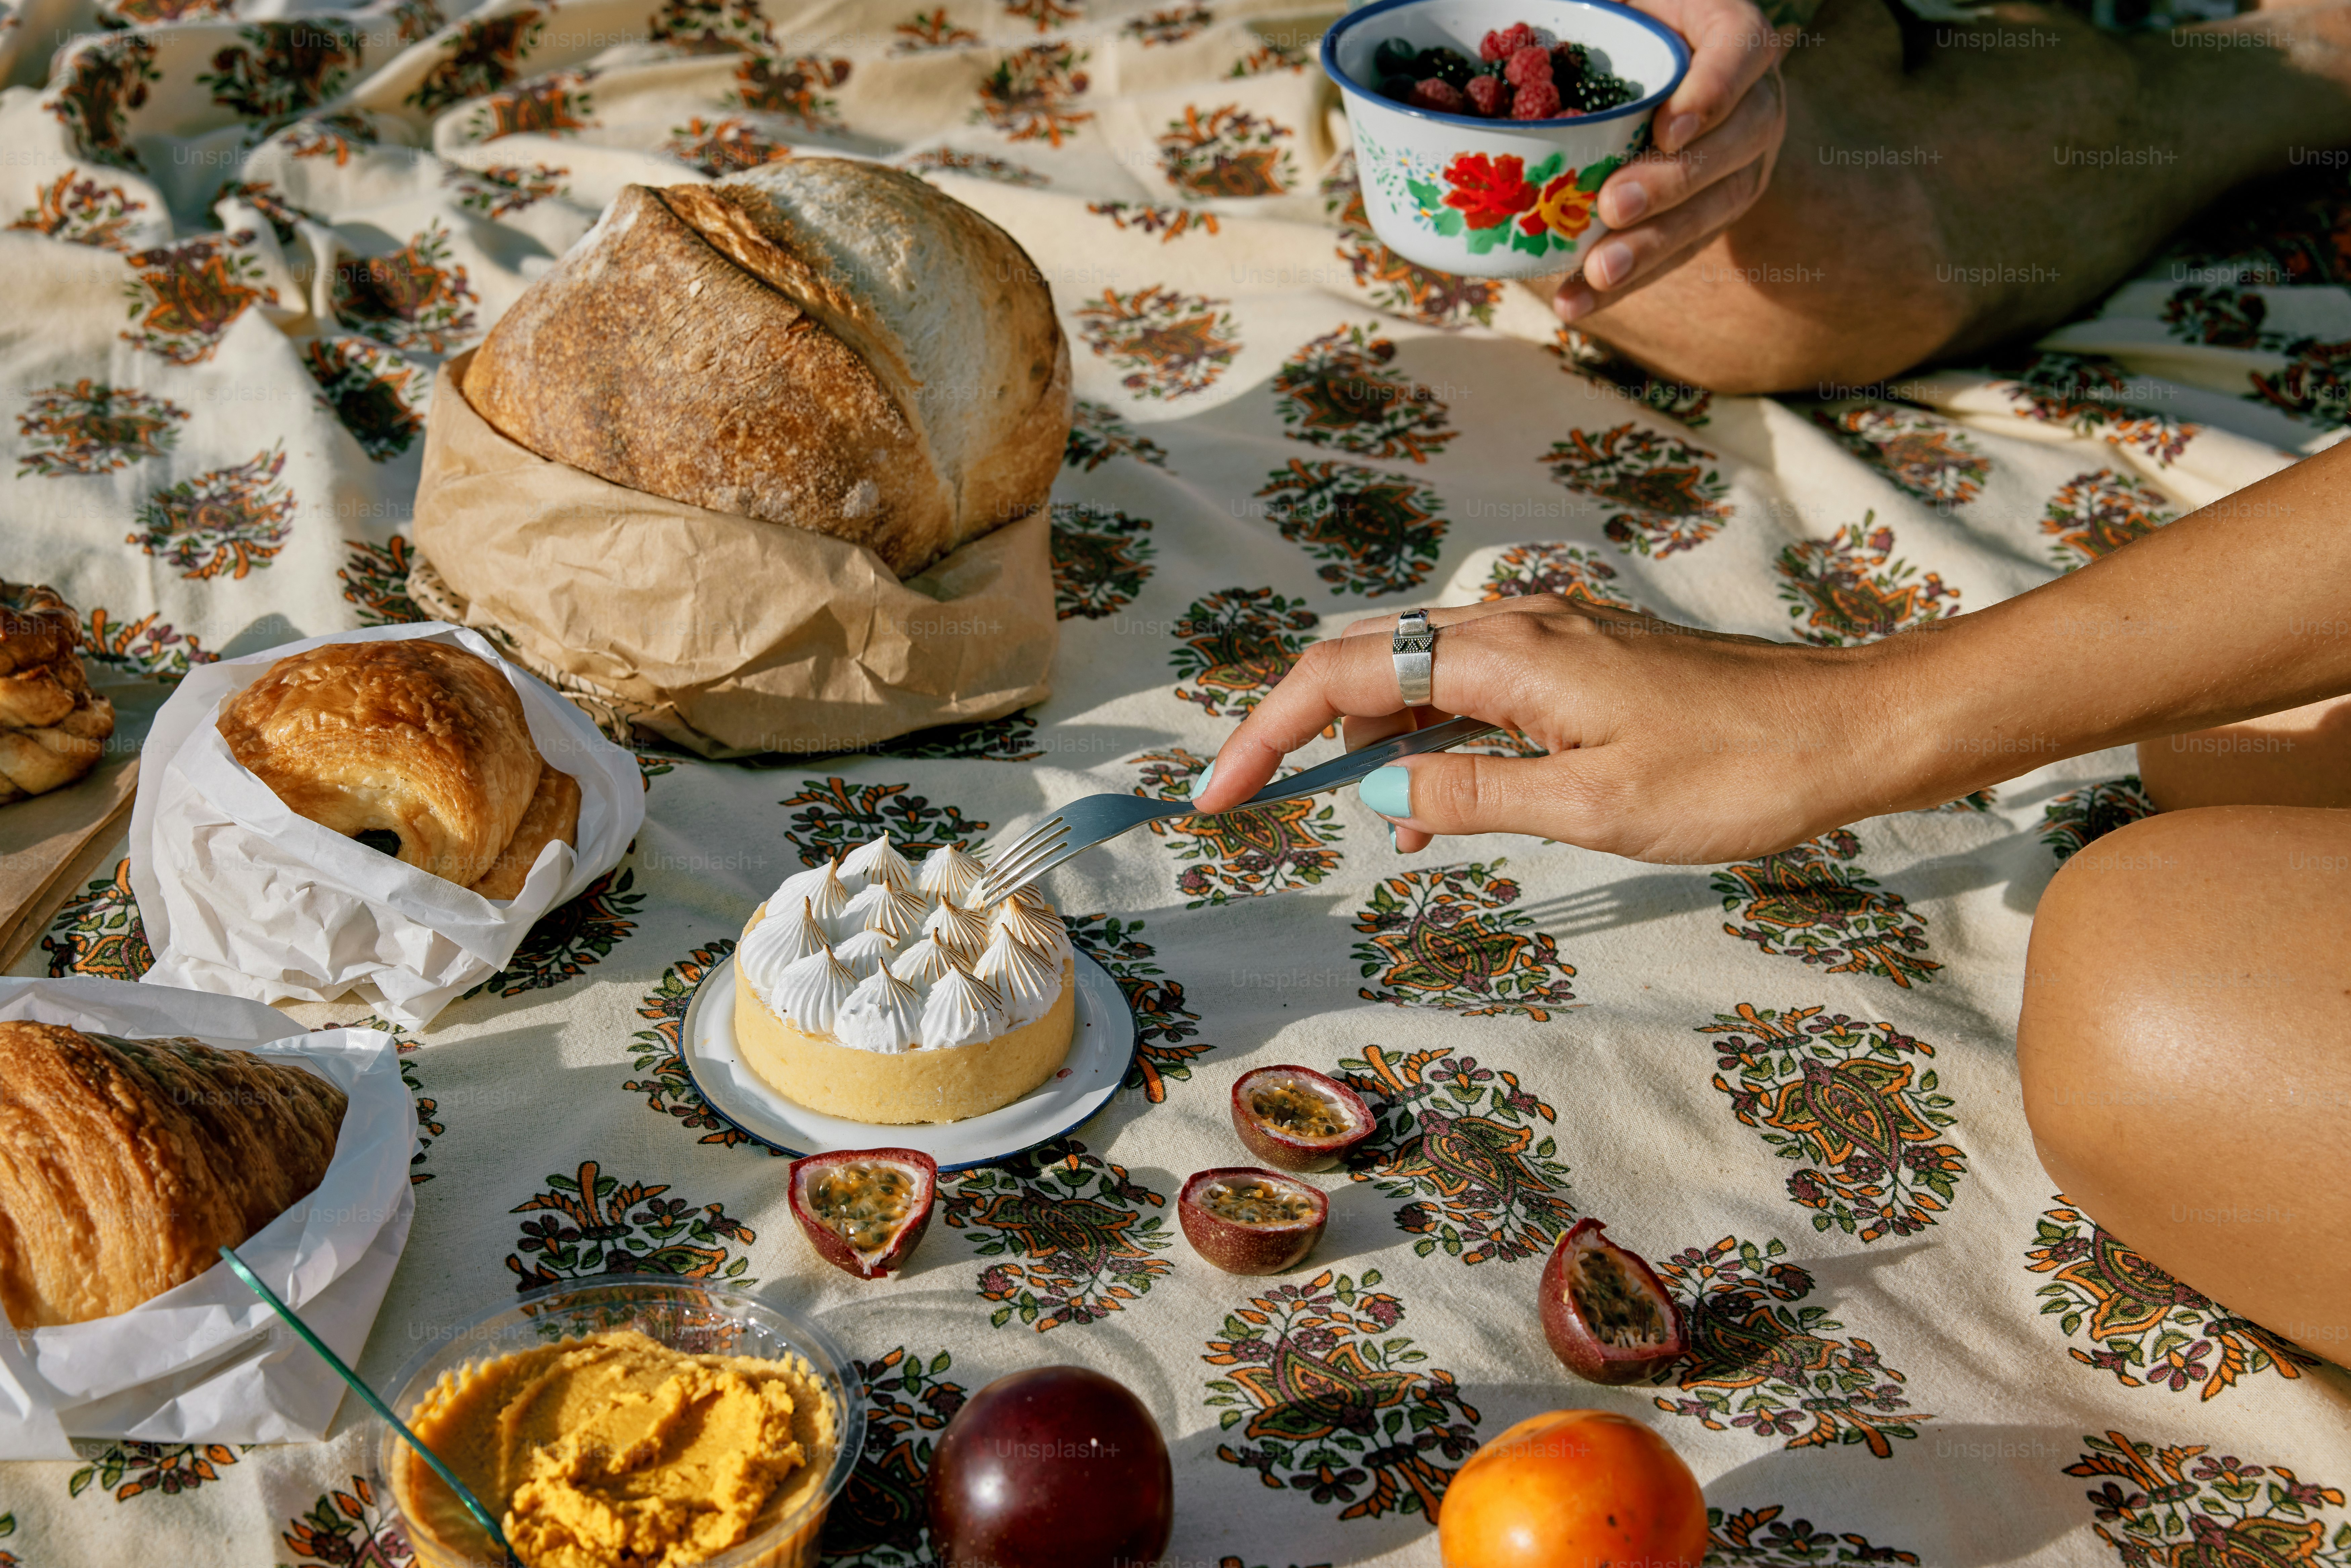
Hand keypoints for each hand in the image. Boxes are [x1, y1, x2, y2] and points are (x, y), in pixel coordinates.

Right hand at [1191, 595, 1916, 864]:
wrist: (1844, 732)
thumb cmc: (1734, 774)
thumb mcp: (1593, 807)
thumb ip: (1472, 794)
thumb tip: (1381, 797)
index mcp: (1508, 654)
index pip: (1346, 675)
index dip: (1268, 733)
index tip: (1222, 797)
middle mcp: (1516, 625)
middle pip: (1367, 658)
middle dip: (1300, 729)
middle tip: (1259, 804)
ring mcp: (1549, 636)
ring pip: (1418, 672)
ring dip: (1371, 740)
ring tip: (1357, 821)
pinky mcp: (1578, 657)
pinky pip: (1472, 687)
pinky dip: (1433, 739)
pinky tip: (1435, 800)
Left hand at [1554, 0, 1788, 322]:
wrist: (1629, 69)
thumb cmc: (1613, 24)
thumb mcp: (1611, 8)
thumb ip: (1585, 13)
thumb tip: (1519, 26)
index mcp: (1732, 33)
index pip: (1744, 50)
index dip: (1713, 92)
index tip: (1667, 129)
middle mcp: (1753, 99)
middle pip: (1735, 142)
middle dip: (1674, 183)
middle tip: (1616, 207)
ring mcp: (1739, 161)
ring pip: (1714, 208)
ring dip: (1654, 247)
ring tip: (1600, 272)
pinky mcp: (1711, 212)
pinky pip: (1678, 251)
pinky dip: (1628, 281)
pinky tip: (1579, 303)